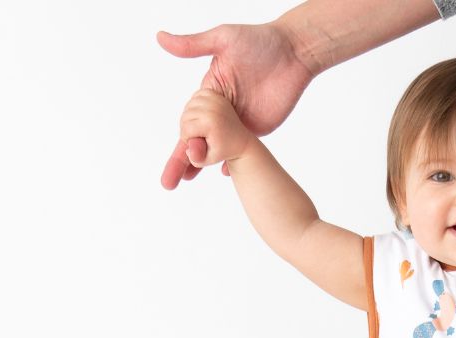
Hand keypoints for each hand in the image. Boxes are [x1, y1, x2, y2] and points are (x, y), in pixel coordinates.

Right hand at [158, 23, 314, 188]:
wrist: (296, 53)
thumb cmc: (261, 40)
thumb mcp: (224, 38)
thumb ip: (193, 44)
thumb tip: (160, 38)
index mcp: (210, 91)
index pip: (189, 120)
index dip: (181, 140)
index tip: (175, 157)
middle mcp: (221, 108)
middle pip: (198, 138)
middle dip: (182, 160)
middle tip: (170, 182)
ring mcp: (239, 119)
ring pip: (216, 146)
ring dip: (201, 164)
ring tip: (186, 181)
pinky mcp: (258, 126)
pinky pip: (241, 146)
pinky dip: (231, 160)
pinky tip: (223, 174)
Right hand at [180, 89, 254, 167]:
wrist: (241, 140)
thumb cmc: (225, 150)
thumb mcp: (210, 159)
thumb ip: (196, 158)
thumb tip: (188, 152)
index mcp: (210, 123)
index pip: (185, 129)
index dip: (188, 138)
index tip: (199, 142)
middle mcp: (213, 109)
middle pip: (185, 117)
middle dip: (188, 127)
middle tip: (199, 134)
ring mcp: (216, 100)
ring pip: (189, 106)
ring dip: (191, 116)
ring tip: (201, 126)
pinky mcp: (217, 95)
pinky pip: (197, 96)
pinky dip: (196, 104)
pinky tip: (203, 114)